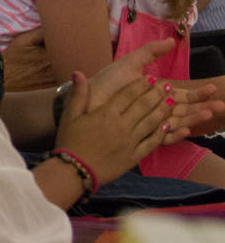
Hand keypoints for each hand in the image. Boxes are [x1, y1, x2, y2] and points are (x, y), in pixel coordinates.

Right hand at [55, 66, 174, 182]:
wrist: (75, 170)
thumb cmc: (70, 141)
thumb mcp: (70, 115)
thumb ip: (78, 94)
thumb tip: (78, 73)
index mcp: (106, 113)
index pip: (128, 94)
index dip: (141, 84)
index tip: (151, 77)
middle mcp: (122, 125)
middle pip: (144, 106)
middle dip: (157, 94)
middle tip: (167, 86)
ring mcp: (130, 141)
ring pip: (151, 122)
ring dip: (163, 110)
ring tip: (172, 101)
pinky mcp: (134, 156)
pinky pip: (152, 143)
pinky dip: (161, 133)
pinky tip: (168, 126)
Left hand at [85, 37, 222, 142]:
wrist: (86, 98)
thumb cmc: (107, 82)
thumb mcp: (130, 64)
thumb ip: (151, 52)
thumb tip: (172, 40)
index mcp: (154, 95)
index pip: (182, 96)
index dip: (198, 94)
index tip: (214, 88)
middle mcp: (153, 110)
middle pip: (184, 111)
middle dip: (203, 107)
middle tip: (221, 105)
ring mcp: (147, 124)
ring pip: (177, 123)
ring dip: (194, 119)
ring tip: (210, 114)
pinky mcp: (138, 136)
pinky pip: (160, 138)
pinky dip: (173, 134)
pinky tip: (184, 129)